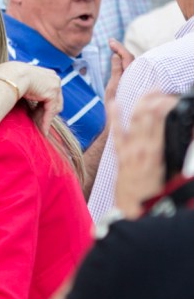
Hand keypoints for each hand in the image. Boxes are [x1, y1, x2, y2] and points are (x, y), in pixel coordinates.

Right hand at [0, 62, 62, 134]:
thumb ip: (31, 88)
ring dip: (46, 119)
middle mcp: (55, 78)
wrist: (11, 75)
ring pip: (54, 108)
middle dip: (47, 113)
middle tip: (39, 124)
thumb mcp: (24, 81)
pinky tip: (42, 130)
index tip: (38, 115)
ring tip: (39, 129)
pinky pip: (50, 112)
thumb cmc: (12, 77)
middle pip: (55, 101)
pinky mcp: (52, 94)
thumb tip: (27, 96)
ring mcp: (55, 86)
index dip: (46, 105)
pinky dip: (46, 122)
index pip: (52, 93)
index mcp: (49, 74)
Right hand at [104, 39, 133, 110]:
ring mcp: (135, 82)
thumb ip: (116, 71)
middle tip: (111, 42)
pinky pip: (130, 69)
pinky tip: (119, 60)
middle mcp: (136, 78)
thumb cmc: (115, 108)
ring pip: (131, 64)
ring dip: (122, 55)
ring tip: (114, 48)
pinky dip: (124, 62)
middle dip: (120, 49)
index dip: (119, 47)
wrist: (119, 122)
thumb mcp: (112, 88)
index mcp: (132, 77)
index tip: (110, 41)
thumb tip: (116, 56)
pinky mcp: (133, 85)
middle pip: (130, 58)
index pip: (127, 57)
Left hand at [112, 92, 176, 217]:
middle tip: (161, 88)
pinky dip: (114, 116)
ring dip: (140, 103)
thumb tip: (184, 145)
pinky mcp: (119, 154)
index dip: (163, 106)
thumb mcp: (171, 176)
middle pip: (146, 116)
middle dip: (153, 99)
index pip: (159, 122)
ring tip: (148, 90)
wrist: (132, 209)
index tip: (169, 98)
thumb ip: (176, 158)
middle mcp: (140, 148)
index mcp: (155, 153)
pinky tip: (114, 103)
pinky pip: (116, 132)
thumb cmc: (154, 195)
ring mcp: (128, 150)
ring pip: (133, 120)